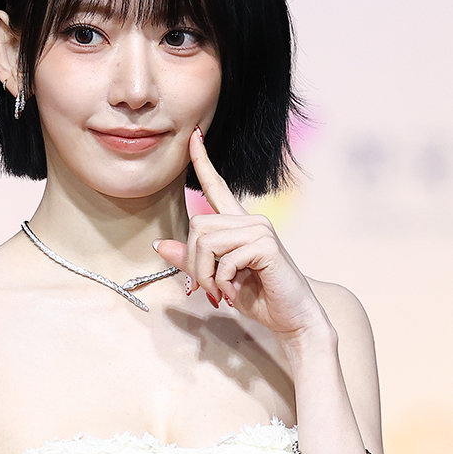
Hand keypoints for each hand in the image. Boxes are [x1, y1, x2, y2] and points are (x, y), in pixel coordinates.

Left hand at [155, 127, 329, 343]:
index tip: (194, 135)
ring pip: (207, 241)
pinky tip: (236, 291)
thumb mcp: (217, 278)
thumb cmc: (258, 296)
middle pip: (197, 225)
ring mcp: (260, 230)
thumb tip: (160, 245)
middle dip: (194, 262)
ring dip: (206, 275)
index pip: (217, 186)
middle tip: (208, 288)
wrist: (293, 318)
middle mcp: (250, 220)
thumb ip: (192, 261)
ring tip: (222, 291)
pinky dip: (223, 281)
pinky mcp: (266, 245)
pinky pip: (224, 259)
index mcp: (238, 224)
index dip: (203, 161)